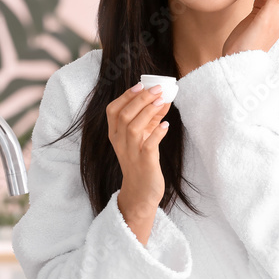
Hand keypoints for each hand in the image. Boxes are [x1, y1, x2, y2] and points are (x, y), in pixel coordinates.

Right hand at [106, 83, 171, 208]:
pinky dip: (157, 133)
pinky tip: (166, 125)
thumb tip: (163, 99)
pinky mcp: (144, 164)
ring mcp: (131, 154)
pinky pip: (148, 146)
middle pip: (124, 116)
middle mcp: (119, 143)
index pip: (113, 110)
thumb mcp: (142, 138)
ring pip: (133, 128)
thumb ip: (151, 119)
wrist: (141, 193)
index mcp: (115, 135)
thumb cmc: (141, 161)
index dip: (126, 96)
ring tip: (162, 101)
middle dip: (141, 99)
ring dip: (148, 112)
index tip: (140, 85)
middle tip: (157, 89)